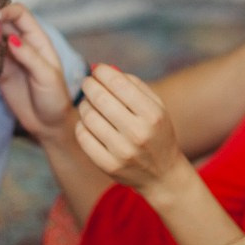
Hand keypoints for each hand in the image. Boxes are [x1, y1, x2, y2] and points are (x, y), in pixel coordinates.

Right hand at [0, 3, 72, 139]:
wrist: (48, 124)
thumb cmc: (55, 99)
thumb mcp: (47, 77)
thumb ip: (30, 57)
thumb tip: (11, 39)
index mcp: (37, 40)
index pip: (19, 14)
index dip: (5, 10)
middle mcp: (21, 44)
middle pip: (1, 22)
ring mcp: (8, 57)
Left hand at [74, 65, 190, 192]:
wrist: (162, 174)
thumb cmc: (156, 132)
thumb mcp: (156, 106)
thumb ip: (134, 84)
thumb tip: (104, 69)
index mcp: (152, 114)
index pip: (119, 84)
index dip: (102, 73)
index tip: (97, 70)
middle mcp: (138, 133)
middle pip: (100, 98)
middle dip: (89, 85)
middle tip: (87, 83)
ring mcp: (122, 151)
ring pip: (88, 116)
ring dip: (84, 105)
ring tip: (89, 104)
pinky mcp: (108, 165)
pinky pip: (83, 136)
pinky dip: (82, 124)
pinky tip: (89, 123)